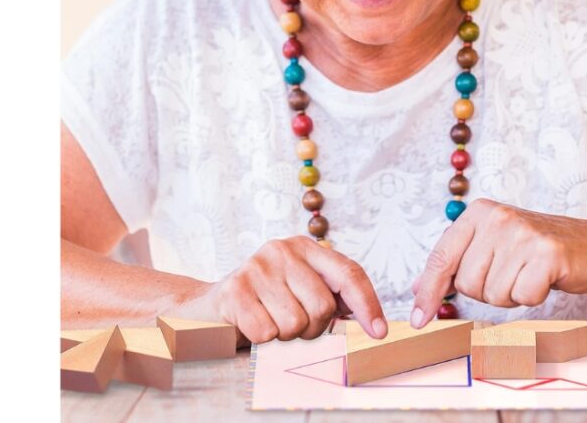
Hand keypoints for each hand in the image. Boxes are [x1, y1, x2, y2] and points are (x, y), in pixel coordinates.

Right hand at [198, 236, 386, 344]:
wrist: (207, 307)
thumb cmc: (264, 302)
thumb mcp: (300, 288)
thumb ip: (334, 296)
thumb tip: (374, 323)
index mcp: (305, 247)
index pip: (349, 273)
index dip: (368, 305)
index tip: (378, 333)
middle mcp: (282, 250)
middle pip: (323, 306)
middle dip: (312, 328)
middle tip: (293, 324)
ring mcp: (256, 267)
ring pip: (295, 323)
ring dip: (285, 335)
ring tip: (271, 321)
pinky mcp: (234, 290)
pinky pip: (267, 332)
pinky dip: (262, 338)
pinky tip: (252, 323)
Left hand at [410, 198, 586, 327]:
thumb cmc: (537, 250)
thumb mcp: (492, 245)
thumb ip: (455, 262)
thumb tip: (418, 288)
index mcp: (479, 213)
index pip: (441, 257)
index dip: (428, 291)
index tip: (417, 319)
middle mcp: (498, 218)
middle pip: (467, 283)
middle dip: (487, 290)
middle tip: (512, 273)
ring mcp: (523, 234)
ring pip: (493, 294)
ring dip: (511, 294)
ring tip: (528, 274)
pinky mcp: (548, 254)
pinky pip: (522, 297)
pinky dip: (533, 297)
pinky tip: (544, 279)